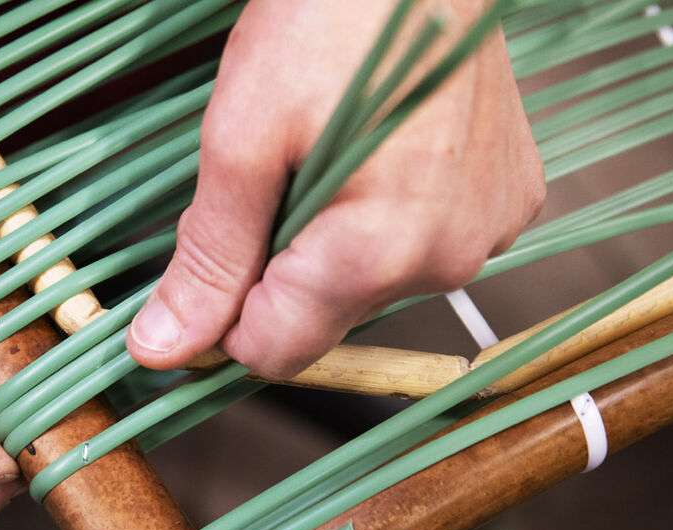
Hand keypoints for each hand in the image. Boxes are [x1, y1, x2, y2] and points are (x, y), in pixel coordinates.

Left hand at [127, 0, 543, 378]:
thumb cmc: (325, 17)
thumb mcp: (241, 139)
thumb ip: (209, 258)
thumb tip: (160, 351)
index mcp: (377, 255)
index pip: (274, 352)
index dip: (225, 312)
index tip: (215, 244)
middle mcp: (447, 261)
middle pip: (323, 317)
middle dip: (280, 264)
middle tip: (277, 170)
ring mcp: (489, 230)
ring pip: (371, 282)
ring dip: (334, 236)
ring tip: (335, 146)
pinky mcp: (511, 200)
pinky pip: (425, 243)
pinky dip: (389, 213)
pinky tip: (385, 149)